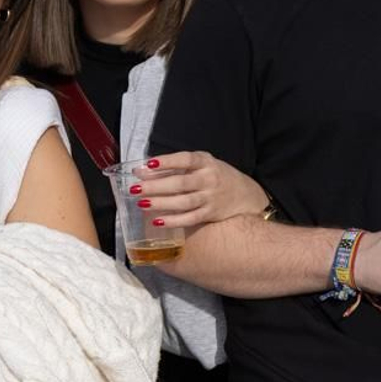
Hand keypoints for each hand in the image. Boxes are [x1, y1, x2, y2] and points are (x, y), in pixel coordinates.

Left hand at [133, 152, 269, 229]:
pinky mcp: (210, 214)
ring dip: (161, 203)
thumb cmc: (215, 176)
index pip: (185, 159)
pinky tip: (158, 221)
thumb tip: (142, 171)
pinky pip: (190, 218)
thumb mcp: (200, 165)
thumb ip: (175, 167)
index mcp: (205, 162)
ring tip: (142, 204)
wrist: (245, 195)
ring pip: (183, 202)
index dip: (167, 162)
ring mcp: (211, 198)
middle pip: (180, 183)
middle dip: (156, 186)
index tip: (148, 164)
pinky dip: (174, 221)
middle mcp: (209, 179)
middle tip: (135, 188)